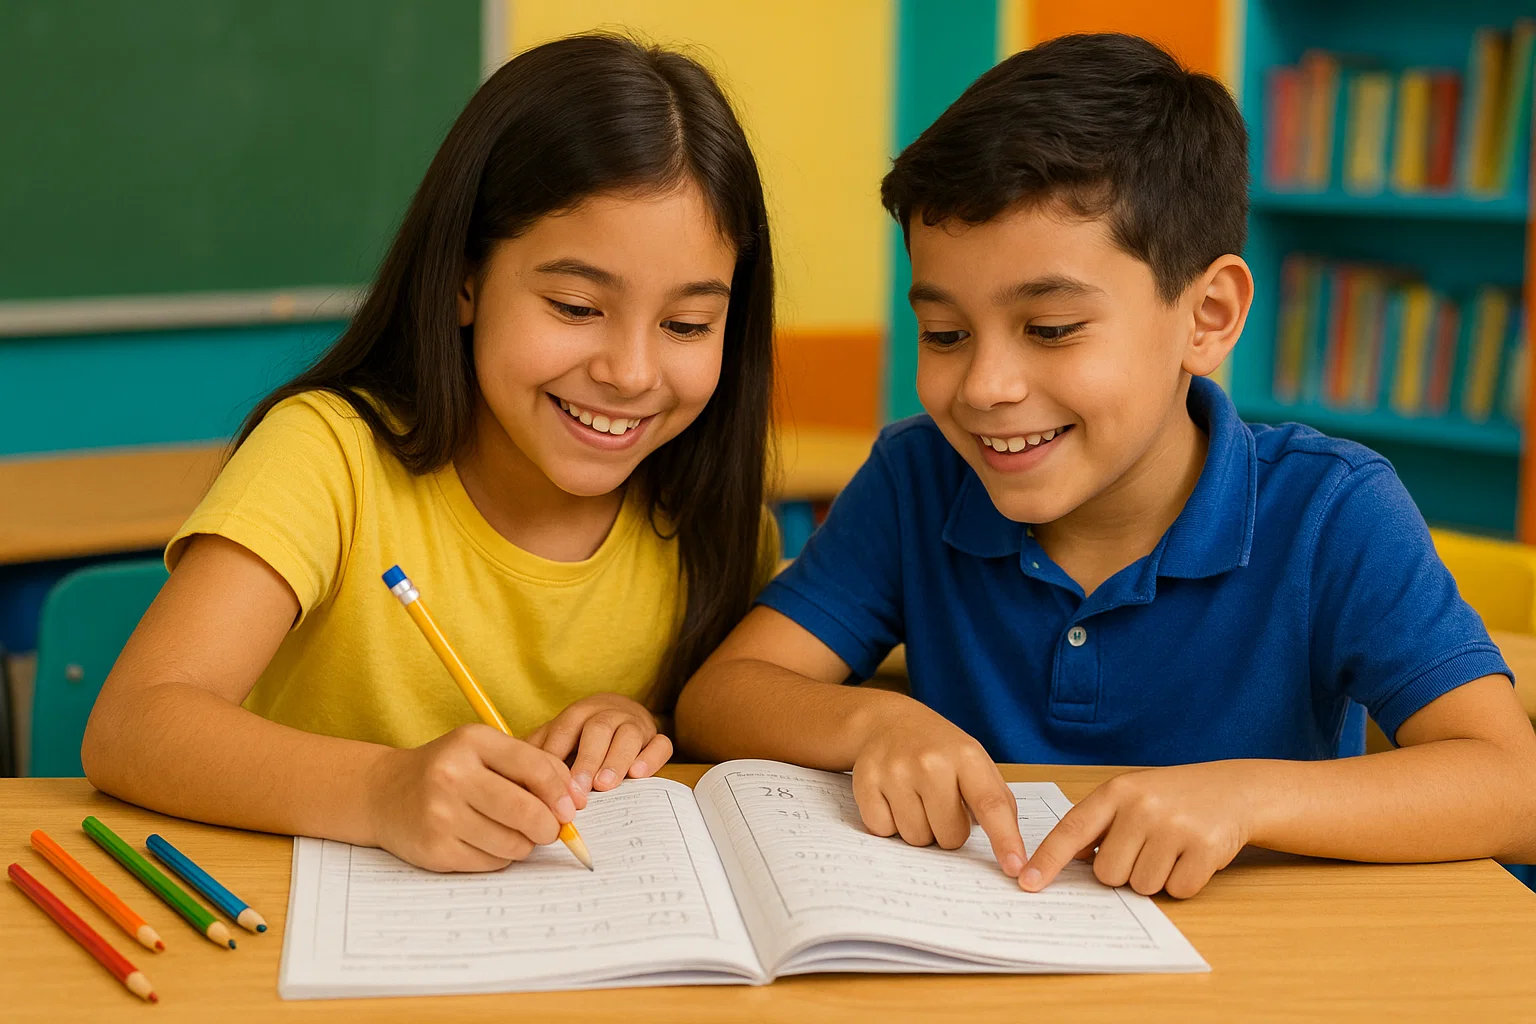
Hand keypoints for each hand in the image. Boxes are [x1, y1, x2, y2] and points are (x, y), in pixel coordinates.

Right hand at [366, 723, 576, 871]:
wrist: (384, 793)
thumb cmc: (449, 770)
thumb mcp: (486, 751)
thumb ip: (533, 766)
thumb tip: (575, 802)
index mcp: (472, 742)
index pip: (536, 768)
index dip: (562, 792)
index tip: (571, 807)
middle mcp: (453, 775)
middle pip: (527, 812)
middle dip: (550, 826)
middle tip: (551, 828)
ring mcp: (440, 815)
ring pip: (513, 843)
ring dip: (524, 843)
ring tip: (511, 831)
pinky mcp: (434, 849)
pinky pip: (492, 863)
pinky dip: (500, 856)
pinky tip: (485, 841)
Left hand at [526, 693, 672, 794]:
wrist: (621, 714)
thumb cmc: (581, 737)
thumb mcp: (557, 739)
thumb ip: (538, 753)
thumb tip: (510, 776)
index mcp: (579, 713)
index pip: (565, 730)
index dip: (556, 756)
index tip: (548, 785)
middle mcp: (608, 713)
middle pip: (598, 730)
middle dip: (587, 760)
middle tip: (578, 790)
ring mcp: (634, 724)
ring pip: (629, 735)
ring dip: (616, 760)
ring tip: (605, 785)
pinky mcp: (656, 738)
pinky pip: (660, 744)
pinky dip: (651, 758)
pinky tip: (638, 774)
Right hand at [851, 698, 1026, 878]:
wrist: (888, 722)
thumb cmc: (939, 750)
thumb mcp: (975, 762)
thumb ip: (997, 801)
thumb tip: (1011, 850)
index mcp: (966, 756)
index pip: (991, 805)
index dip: (1005, 840)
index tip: (1016, 868)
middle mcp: (930, 762)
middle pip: (950, 837)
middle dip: (948, 830)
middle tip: (940, 804)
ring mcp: (895, 771)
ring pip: (916, 839)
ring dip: (920, 829)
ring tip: (916, 799)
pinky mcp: (865, 782)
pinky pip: (884, 831)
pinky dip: (890, 824)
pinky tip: (893, 798)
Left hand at [1021, 761, 1255, 897]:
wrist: (1234, 790)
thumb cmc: (1174, 797)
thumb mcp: (1132, 797)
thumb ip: (1098, 824)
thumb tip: (1066, 859)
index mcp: (1117, 792)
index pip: (1071, 829)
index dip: (1048, 860)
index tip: (1028, 882)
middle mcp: (1142, 806)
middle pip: (1108, 873)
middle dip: (1124, 871)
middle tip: (1147, 848)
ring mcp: (1174, 826)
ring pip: (1141, 886)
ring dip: (1155, 878)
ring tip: (1171, 849)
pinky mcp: (1204, 848)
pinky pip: (1177, 890)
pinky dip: (1183, 883)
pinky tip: (1191, 857)